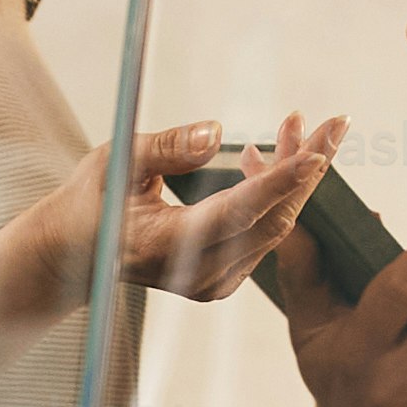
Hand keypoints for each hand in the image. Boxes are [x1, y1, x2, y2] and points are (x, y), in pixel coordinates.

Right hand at [0, 117, 336, 323]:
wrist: (71, 256)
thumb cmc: (89, 203)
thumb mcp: (116, 163)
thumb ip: (167, 149)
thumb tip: (216, 133)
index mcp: (167, 246)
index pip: (238, 212)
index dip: (282, 180)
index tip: (319, 150)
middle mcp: (197, 274)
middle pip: (272, 219)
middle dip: (307, 167)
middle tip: (335, 123)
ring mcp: (212, 283)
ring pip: (274, 225)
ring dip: (292, 176)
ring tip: (294, 125)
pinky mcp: (221, 280)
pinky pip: (263, 233)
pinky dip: (273, 195)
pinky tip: (260, 159)